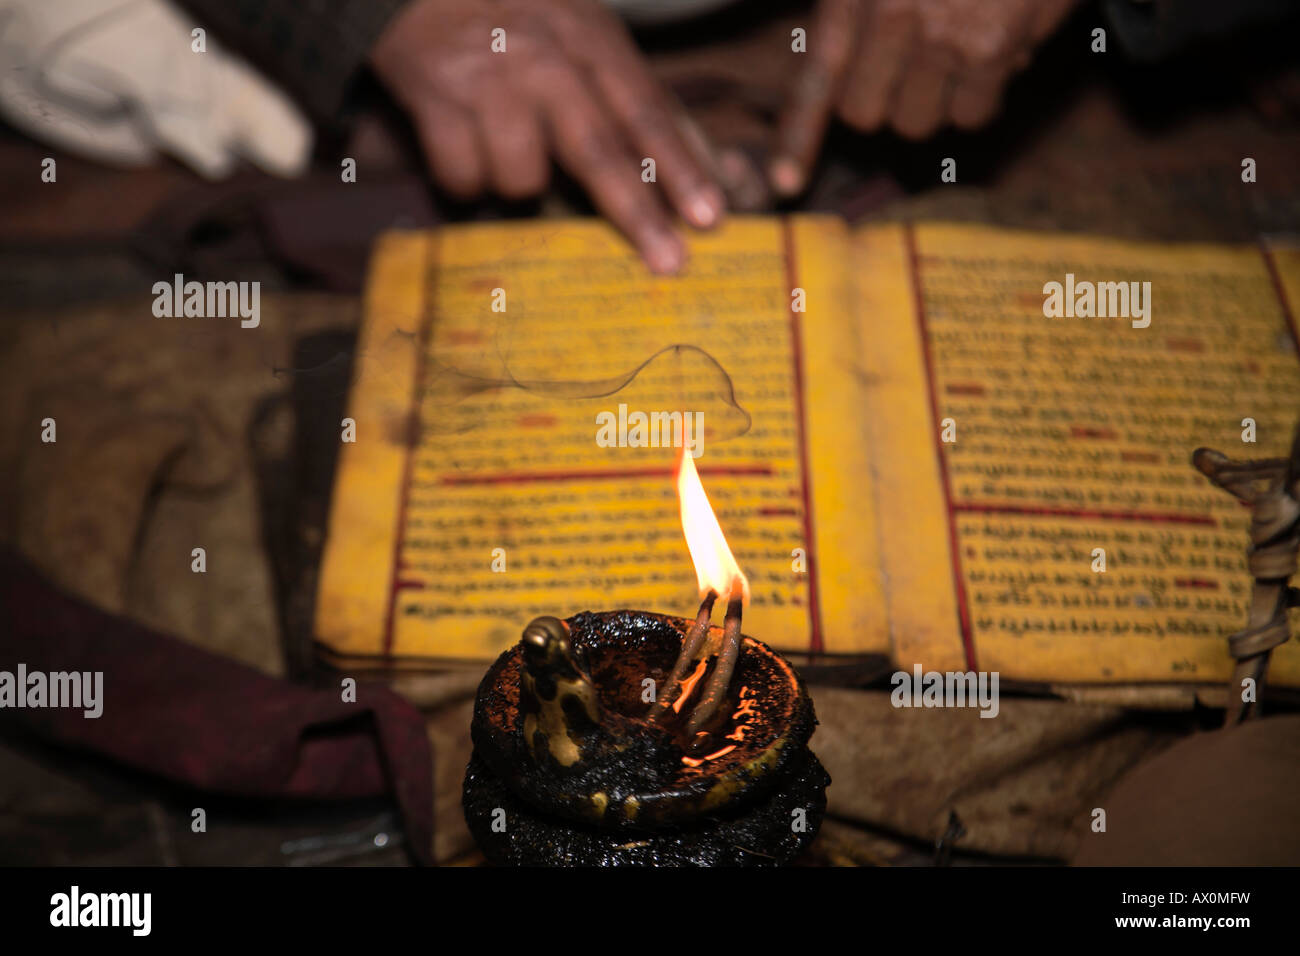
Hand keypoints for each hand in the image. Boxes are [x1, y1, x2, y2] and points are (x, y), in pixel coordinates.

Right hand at [370, 0, 724, 272]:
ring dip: (522, 185)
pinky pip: (463, 176)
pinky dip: (466, 181)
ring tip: (509, 153)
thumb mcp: (585, 35)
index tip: (709, 218)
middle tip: (670, 263)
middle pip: (597, 151)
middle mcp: (544, 61)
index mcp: (591, 42)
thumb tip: (702, 166)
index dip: (679, 169)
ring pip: (523, 177)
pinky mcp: (434, 98)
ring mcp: (488, 81)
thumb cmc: (522, 20)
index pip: (645, 113)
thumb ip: (637, 97)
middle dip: (637, 215)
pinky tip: (466, 150)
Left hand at [770, 0, 1078, 193]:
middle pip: (866, 116)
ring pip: (921, 123)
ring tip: (956, 48)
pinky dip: (983, 93)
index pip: (815, 80)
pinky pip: (974, 113)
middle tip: (907, 65)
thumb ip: (851, 13)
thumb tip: (843, 76)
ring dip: (934, 101)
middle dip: (882, 101)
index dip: (797, 138)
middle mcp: (892, 16)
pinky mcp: (993, 48)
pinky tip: (994, 46)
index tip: (787, 182)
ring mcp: (943, 37)